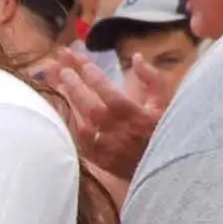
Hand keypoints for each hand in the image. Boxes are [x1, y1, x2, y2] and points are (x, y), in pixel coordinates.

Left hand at [43, 48, 173, 180]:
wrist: (163, 166)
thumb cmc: (162, 129)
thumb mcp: (164, 101)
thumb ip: (152, 77)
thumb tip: (136, 57)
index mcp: (135, 116)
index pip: (110, 94)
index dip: (95, 78)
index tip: (84, 64)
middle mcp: (118, 132)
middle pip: (90, 108)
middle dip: (75, 86)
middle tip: (63, 70)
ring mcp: (106, 147)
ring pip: (81, 124)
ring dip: (69, 104)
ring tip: (58, 85)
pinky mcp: (99, 160)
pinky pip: (79, 141)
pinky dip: (70, 125)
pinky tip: (62, 110)